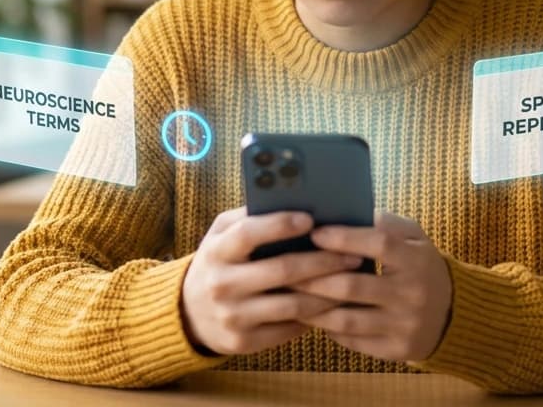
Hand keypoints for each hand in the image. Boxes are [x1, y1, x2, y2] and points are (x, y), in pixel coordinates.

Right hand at [181, 207, 362, 355]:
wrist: (189, 314)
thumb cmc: (219, 263)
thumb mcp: (221, 236)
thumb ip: (249, 217)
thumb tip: (292, 199)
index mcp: (216, 251)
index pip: (249, 234)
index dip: (281, 225)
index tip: (311, 220)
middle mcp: (221, 284)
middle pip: (282, 270)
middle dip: (323, 261)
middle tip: (352, 255)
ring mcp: (232, 316)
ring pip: (292, 304)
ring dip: (327, 292)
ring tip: (350, 280)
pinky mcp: (243, 343)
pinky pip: (288, 329)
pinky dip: (314, 316)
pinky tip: (332, 304)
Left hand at [289, 210, 452, 361]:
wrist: (454, 314)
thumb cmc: (421, 267)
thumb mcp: (414, 238)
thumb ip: (385, 223)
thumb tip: (344, 209)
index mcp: (416, 259)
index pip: (378, 244)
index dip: (344, 238)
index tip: (314, 233)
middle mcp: (411, 293)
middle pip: (352, 286)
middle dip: (313, 278)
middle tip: (286, 269)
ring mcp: (403, 325)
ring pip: (346, 319)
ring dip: (313, 308)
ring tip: (290, 296)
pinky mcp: (395, 350)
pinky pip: (352, 341)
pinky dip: (329, 329)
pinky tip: (312, 317)